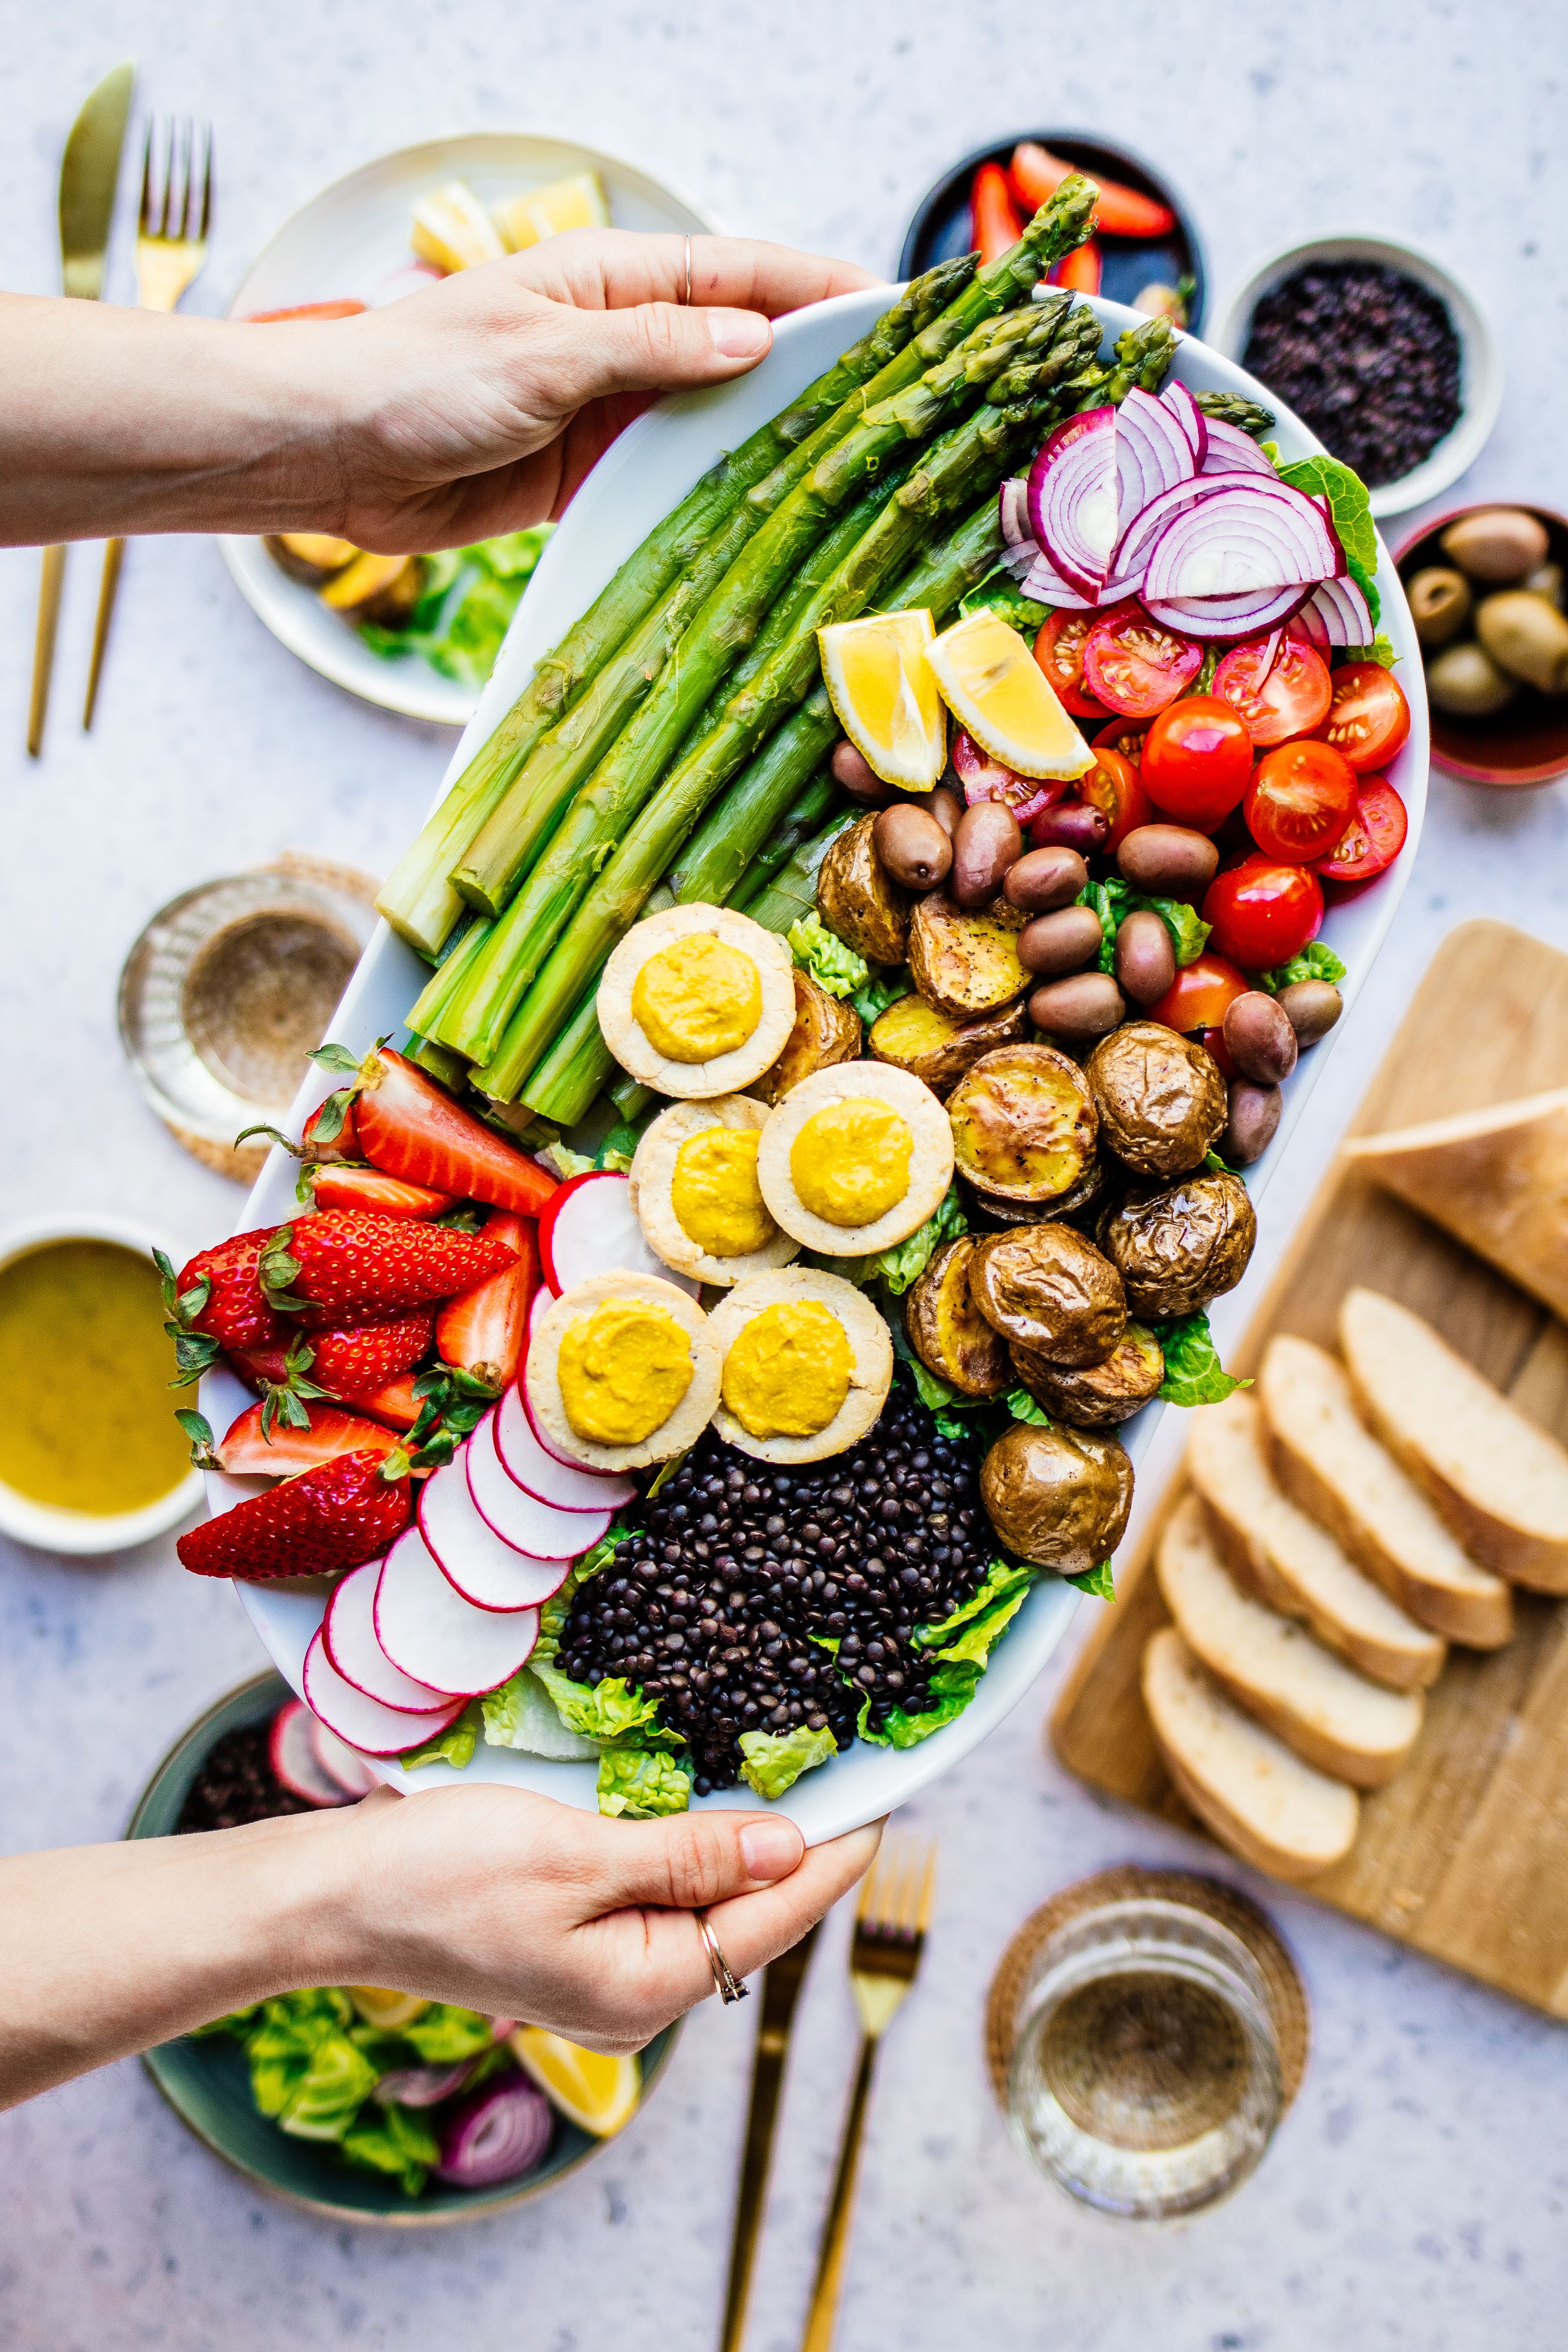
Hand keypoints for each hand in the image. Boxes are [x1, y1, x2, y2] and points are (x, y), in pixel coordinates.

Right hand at [0, 1785, 877, 2106]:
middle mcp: (637, 2000)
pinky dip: (696, 1861)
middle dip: (801, 1853)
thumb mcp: (578, 1854)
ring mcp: (605, 1982)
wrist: (337, 1899)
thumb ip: (689, 1854)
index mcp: (646, 1986)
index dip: (834, 1852)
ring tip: (804, 1788)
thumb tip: (789, 1847)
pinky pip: (663, 1907)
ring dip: (749, 1853)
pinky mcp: (577, 1953)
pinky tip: (714, 1819)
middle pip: (749, 1919)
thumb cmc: (445, 1873)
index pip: (773, 1913)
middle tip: (857, 1777)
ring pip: (708, 1912)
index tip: (889, 1797)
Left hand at [280, 230, 878, 552]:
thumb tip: (753, 340)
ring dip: (768, 440)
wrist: (334, 452)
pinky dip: (713, 494)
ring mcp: (606, 409)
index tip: (890, 307)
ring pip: (712, 418)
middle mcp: (618, 339)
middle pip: (739, 347)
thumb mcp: (546, 353)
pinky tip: (762, 515)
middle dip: (810, 367)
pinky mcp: (586, 474)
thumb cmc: (418, 378)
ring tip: (848, 464)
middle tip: (893, 401)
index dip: (818, 287)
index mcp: (611, 281)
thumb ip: (652, 348)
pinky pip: (668, 478)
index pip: (739, 274)